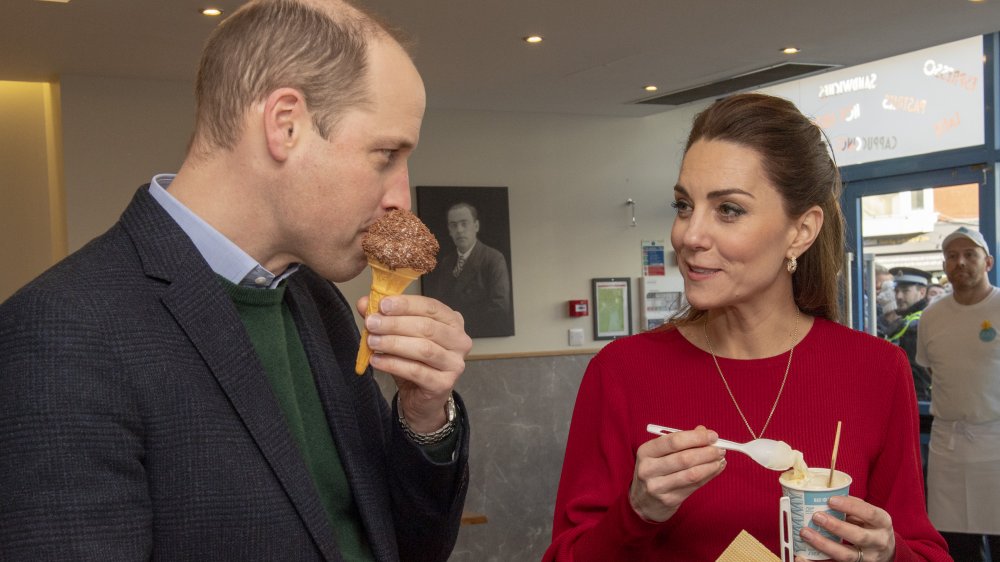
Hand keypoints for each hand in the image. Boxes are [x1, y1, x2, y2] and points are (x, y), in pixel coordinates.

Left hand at [357, 294, 471, 432]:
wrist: (421, 398)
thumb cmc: (414, 361)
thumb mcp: (399, 335)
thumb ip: (384, 317)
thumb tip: (364, 303)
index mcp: (452, 322)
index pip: (431, 307)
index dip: (406, 304)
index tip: (382, 304)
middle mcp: (460, 341)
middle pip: (427, 327)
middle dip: (395, 324)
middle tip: (371, 323)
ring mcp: (454, 364)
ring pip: (423, 348)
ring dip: (393, 343)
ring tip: (372, 341)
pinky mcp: (444, 384)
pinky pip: (416, 371)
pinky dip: (393, 364)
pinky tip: (376, 360)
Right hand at [629, 426, 726, 522]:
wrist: (643, 502)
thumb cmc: (656, 471)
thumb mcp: (660, 453)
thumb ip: (681, 442)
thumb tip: (704, 431)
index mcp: (646, 452)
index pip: (673, 441)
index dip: (696, 437)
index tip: (712, 436)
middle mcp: (648, 469)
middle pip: (684, 458)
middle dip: (707, 452)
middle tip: (720, 448)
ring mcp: (658, 487)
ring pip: (691, 474)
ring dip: (711, 465)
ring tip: (721, 459)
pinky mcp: (669, 500)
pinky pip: (694, 486)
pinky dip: (709, 476)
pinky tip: (716, 469)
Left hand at [796, 496, 895, 561]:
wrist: (886, 552)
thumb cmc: (872, 527)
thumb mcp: (869, 515)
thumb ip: (853, 507)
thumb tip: (826, 497)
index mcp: (883, 523)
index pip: (869, 514)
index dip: (850, 506)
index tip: (831, 500)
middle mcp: (879, 542)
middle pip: (859, 536)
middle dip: (836, 526)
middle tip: (816, 517)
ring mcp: (868, 558)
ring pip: (846, 554)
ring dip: (823, 544)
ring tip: (806, 533)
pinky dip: (817, 561)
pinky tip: (803, 555)